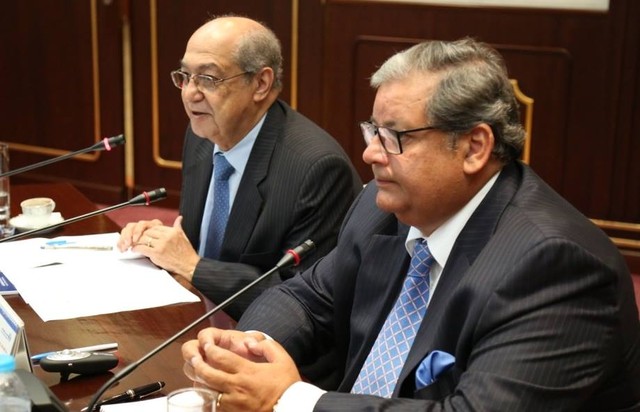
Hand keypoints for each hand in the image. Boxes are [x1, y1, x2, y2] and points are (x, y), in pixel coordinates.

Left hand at [118, 216, 200, 280]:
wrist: (189, 265)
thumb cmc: (186, 253)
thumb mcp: (184, 237)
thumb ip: (178, 226)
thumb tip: (179, 218)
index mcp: (173, 231)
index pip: (155, 227)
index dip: (148, 231)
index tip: (145, 235)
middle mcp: (167, 236)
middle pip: (148, 232)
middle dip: (142, 236)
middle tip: (137, 239)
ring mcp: (161, 245)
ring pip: (144, 239)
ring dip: (137, 242)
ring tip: (134, 244)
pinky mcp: (157, 253)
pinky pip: (142, 248)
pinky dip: (136, 249)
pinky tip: (135, 250)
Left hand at [182, 328, 300, 411]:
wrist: (293, 408)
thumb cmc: (287, 385)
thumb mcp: (283, 360)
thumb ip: (267, 346)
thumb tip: (250, 343)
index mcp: (248, 371)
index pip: (221, 357)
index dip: (210, 349)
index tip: (206, 345)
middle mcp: (237, 387)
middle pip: (208, 375)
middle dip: (198, 365)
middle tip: (194, 358)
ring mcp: (234, 403)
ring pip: (208, 391)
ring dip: (201, 382)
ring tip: (197, 375)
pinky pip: (215, 406)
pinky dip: (208, 399)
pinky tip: (208, 393)